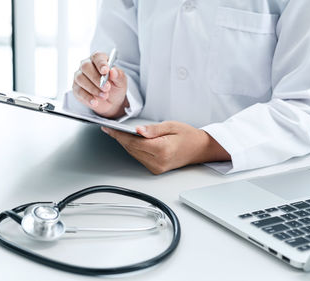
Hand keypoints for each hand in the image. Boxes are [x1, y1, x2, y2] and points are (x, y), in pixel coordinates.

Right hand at [72, 52, 128, 118]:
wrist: (112, 101)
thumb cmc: (115, 87)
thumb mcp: (121, 82)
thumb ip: (118, 75)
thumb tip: (113, 71)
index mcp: (99, 59)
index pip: (97, 57)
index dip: (101, 63)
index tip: (105, 71)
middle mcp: (86, 65)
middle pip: (86, 67)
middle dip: (96, 78)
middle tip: (106, 88)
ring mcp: (79, 76)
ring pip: (81, 79)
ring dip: (93, 89)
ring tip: (104, 96)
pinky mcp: (76, 88)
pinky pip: (79, 91)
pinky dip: (87, 97)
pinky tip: (95, 102)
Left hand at [101, 121, 230, 174]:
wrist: (199, 149)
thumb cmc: (188, 136)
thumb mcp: (171, 126)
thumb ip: (152, 129)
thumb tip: (137, 130)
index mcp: (162, 150)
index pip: (134, 142)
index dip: (119, 135)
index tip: (109, 128)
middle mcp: (158, 162)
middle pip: (132, 149)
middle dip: (120, 138)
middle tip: (109, 128)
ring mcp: (156, 168)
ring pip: (133, 154)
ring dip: (125, 143)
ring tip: (116, 132)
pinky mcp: (155, 169)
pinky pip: (139, 157)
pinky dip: (132, 148)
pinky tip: (128, 140)